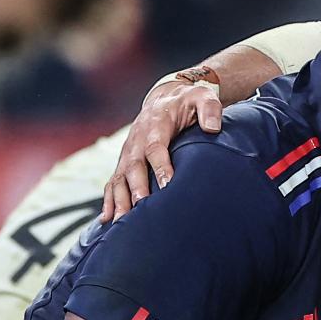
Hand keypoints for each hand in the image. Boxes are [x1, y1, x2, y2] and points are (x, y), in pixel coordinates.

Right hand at [104, 71, 228, 220]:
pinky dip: (108, 200)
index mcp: (156, 125)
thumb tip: (212, 128)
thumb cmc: (188, 102)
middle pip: (133, 166)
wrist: (166, 99)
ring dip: (119, 200)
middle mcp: (137, 140)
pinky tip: (107, 220)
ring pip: (119, 178)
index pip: (156, 147)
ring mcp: (128, 153)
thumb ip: (210, 109)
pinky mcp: (124, 163)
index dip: (160, 166)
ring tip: (122, 222)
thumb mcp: (202, 97)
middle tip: (142, 209)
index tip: (167, 185)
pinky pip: (112, 183)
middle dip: (136, 188)